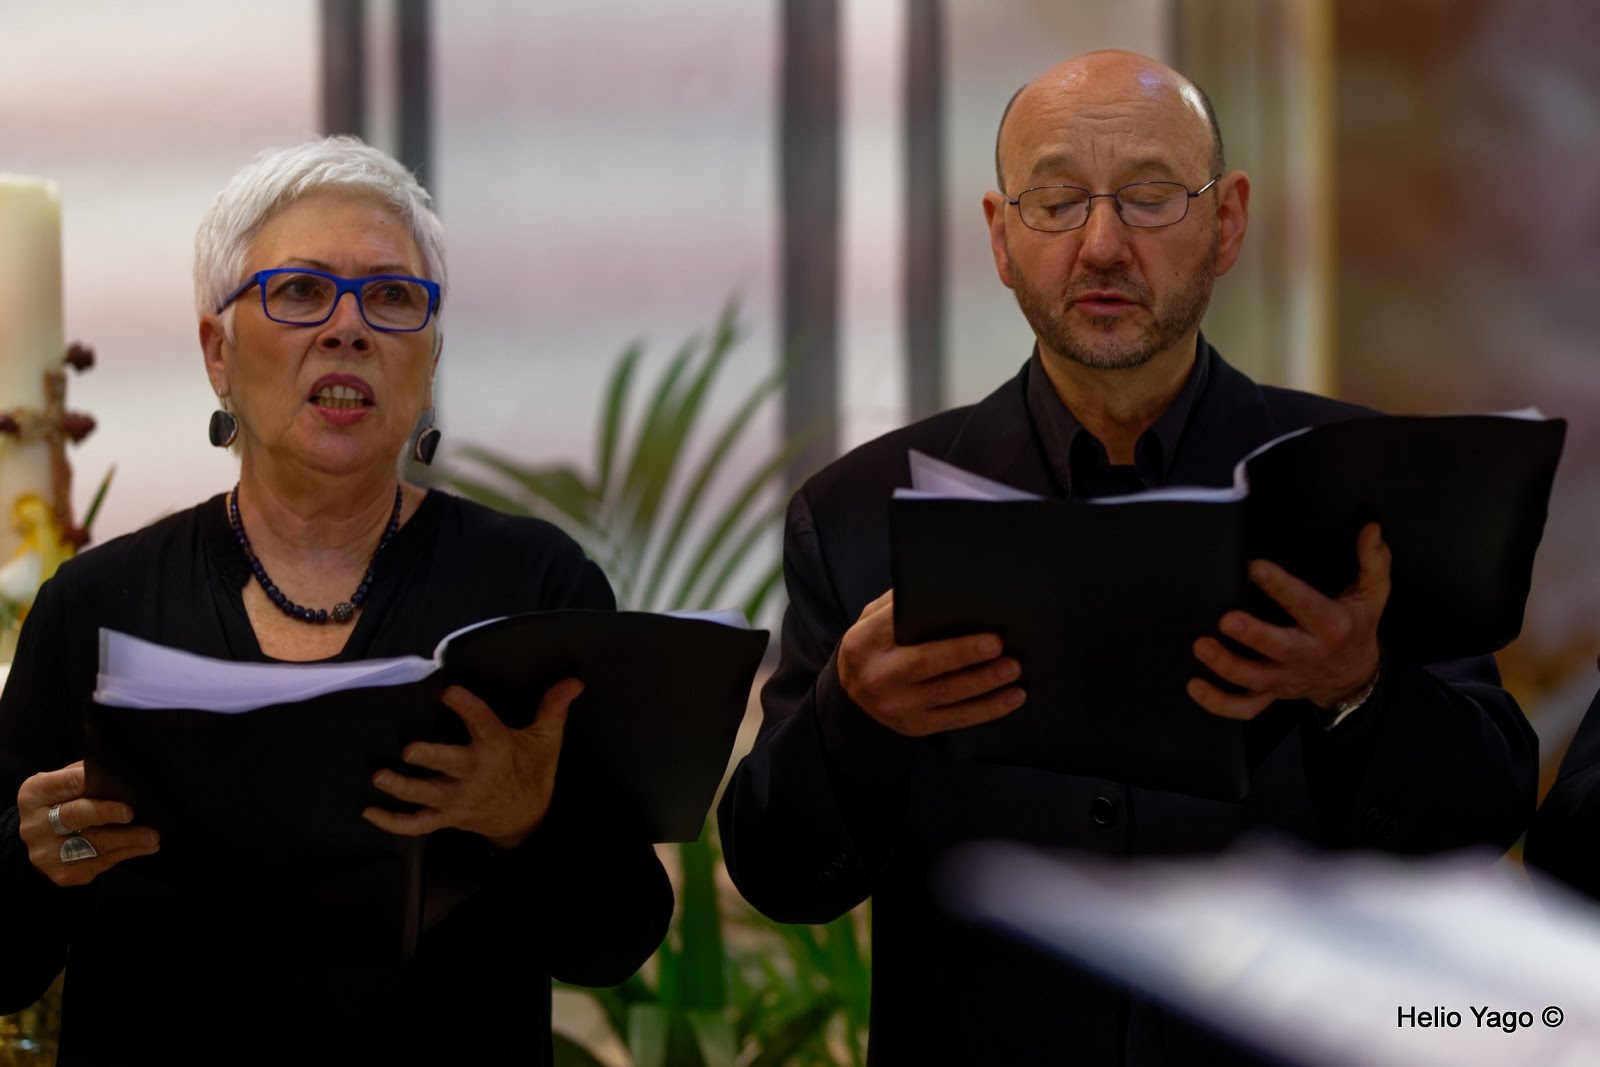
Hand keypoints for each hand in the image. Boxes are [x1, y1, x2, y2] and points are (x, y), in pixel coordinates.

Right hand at [18, 761, 158, 886]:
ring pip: (94, 843)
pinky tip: (144, 846)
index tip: (118, 780)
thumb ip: (84, 777)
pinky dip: (127, 852)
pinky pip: (101, 863)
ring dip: (128, 838)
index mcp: (35, 795)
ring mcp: (47, 853)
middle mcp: (36, 825)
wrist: (42, 842)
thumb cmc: (62, 804)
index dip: (91, 781)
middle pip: (75, 815)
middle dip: (106, 812)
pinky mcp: (63, 873)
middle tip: (131, 812)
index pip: (67, 783)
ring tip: (152, 835)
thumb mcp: (63, 785)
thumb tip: (122, 772)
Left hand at [364, 681, 576, 849]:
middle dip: (428, 757)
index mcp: (497, 748)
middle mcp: (475, 774)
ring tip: (379, 776)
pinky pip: (416, 825)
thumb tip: (574, 680)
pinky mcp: (447, 818)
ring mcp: (458, 799)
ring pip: (425, 794)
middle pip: (447, 765)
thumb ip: (553, 707)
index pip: (481, 723)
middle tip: (409, 750)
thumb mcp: (547, 739)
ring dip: (400, 787)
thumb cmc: (533, 772)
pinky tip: (369, 811)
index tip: (449, 692)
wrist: (527, 820)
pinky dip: (392, 822)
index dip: (466, 707)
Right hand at [836, 589, 1024, 736]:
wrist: (853, 689)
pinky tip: (1012, 697)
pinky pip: (956, 719)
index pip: (901, 630)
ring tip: (1013, 669)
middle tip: (1002, 648)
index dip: (935, 627)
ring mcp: (896, 706)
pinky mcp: (914, 726)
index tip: (974, 626)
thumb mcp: (873, 618)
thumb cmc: (875, 644)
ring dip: (985, 683)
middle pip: (926, 664)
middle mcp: (877, 677)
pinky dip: (988, 709)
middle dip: (967, 655)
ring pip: (947, 694)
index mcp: (864, 643)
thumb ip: (900, 604)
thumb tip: (947, 587)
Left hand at [1189, 522, 1388, 719]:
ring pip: (1256, 679)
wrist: (1354, 678)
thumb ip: (1373, 561)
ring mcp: (1287, 678)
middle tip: (1225, 619)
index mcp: (1331, 625)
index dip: (1281, 586)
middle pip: (1279, 648)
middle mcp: (1308, 654)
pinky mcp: (1272, 694)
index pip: (1305, 604)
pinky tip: (1194, 686)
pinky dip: (1218, 702)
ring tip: (1200, 646)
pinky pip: (1245, 707)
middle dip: (1252, 636)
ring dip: (1226, 666)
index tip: (1254, 567)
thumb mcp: (1373, 595)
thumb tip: (1371, 529)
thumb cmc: (1356, 627)